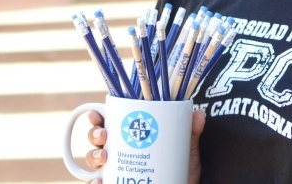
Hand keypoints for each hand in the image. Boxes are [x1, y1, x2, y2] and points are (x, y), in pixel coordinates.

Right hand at [83, 108, 206, 183]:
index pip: (108, 121)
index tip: (96, 114)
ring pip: (93, 160)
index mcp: (130, 135)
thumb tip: (198, 114)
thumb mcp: (186, 149)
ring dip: (93, 156)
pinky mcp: (116, 183)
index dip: (97, 116)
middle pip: (96, 139)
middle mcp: (118, 151)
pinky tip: (99, 182)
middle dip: (94, 134)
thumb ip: (190, 132)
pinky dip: (94, 183)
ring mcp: (116, 169)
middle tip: (103, 135)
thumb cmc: (181, 168)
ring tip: (104, 156)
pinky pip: (97, 183)